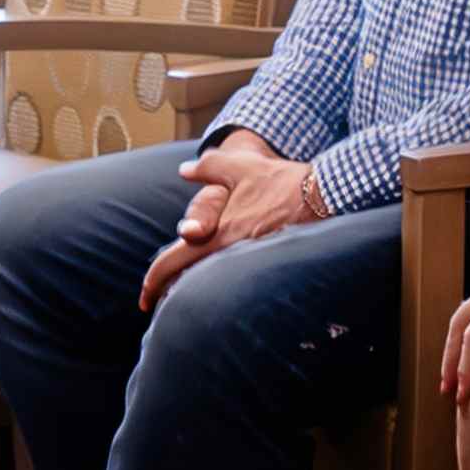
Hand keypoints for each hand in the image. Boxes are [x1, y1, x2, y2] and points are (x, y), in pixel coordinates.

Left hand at [139, 128, 327, 311]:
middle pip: (193, 283)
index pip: (175, 262)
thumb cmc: (281, 182)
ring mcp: (254, 264)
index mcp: (219, 235)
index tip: (142, 297)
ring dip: (199, 290)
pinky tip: (224, 282)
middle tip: (157, 302)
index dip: (154, 281)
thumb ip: (208, 167)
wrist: (326, 198)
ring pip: (217, 284)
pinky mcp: (273, 266)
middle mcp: (234, 255)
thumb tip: (185, 170)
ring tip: (185, 295)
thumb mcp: (239, 167)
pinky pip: (240, 280)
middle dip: (173, 293)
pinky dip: (226, 282)